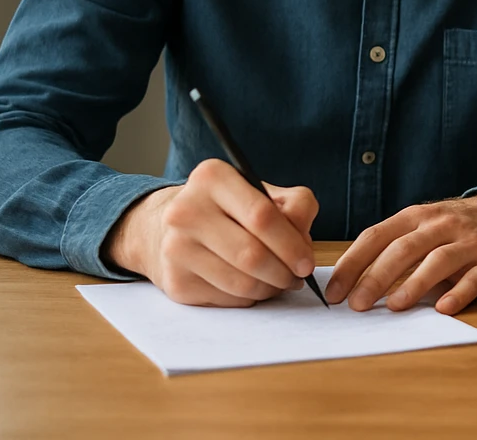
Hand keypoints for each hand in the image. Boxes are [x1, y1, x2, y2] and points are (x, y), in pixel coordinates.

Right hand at [104, 158, 317, 306]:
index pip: (262, 215)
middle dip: (284, 272)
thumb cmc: (229, 209)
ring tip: (280, 283)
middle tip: (297, 278)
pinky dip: (250, 298)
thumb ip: (296, 206)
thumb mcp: (263, 192)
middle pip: (251, 254)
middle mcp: (186, 211)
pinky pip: (227, 299)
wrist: (170, 229)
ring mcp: (176, 248)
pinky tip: (254, 287)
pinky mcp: (175, 282)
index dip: (292, 244)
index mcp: (212, 178)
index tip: (307, 262)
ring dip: (270, 289)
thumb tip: (304, 244)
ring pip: (240, 283)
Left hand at [325, 194, 476, 313]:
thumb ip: (393, 248)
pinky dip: (458, 294)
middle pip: (405, 248)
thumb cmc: (452, 229)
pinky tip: (443, 308)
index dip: (354, 263)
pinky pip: (473, 279)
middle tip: (357, 304)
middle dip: (377, 277)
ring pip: (438, 260)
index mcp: (417, 217)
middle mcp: (442, 225)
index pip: (378, 236)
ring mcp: (469, 242)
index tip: (335, 291)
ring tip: (394, 306)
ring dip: (414, 284)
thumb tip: (352, 284)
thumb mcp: (422, 227)